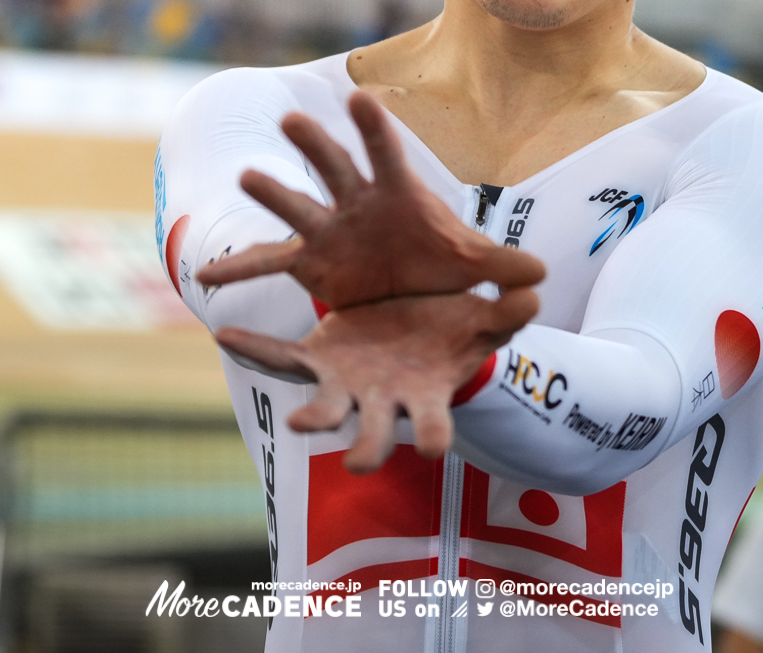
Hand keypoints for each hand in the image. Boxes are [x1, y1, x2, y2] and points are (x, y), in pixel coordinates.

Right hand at [197, 91, 544, 308]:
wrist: (411, 293)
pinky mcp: (309, 261)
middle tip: (293, 121)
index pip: (387, 154)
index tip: (361, 97)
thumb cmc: (439, 265)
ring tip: (248, 176)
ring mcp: (328, 229)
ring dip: (273, 191)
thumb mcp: (471, 269)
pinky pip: (269, 262)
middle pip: (334, 167)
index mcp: (398, 194)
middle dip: (316, 145)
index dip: (375, 129)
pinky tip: (205, 275)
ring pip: (297, 205)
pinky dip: (238, 268)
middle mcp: (356, 203)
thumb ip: (502, 269)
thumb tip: (541, 274)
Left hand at [216, 286, 538, 471]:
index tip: (432, 450)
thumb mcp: (482, 319)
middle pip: (372, 438)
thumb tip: (534, 297)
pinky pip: (281, 358)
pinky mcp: (316, 359)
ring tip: (297, 424)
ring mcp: (345, 386)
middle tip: (359, 465)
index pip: (432, 429)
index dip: (431, 439)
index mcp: (424, 397)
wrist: (415, 322)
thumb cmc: (452, 331)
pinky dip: (255, 348)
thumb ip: (505, 312)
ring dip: (312, 417)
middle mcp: (381, 401)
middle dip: (366, 452)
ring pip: (324, 408)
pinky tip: (227, 333)